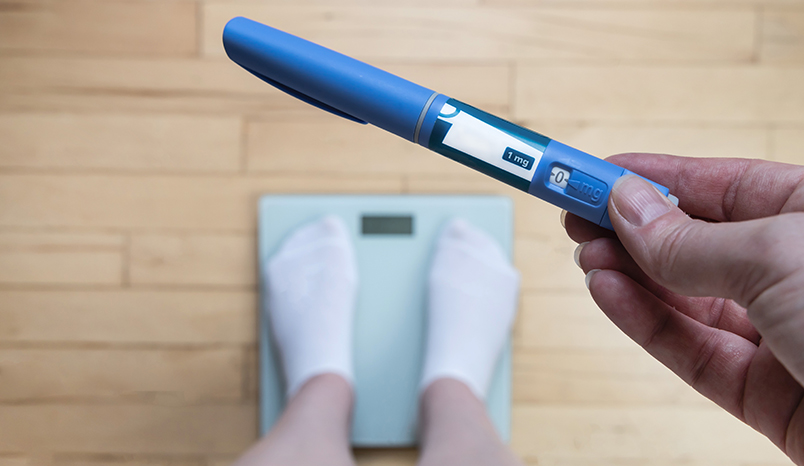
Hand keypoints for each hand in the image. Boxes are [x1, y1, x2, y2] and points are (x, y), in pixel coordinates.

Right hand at [564, 154, 803, 463]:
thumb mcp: (779, 256)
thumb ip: (691, 239)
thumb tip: (629, 207)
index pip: (719, 186)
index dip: (653, 177)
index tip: (596, 172)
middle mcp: (799, 273)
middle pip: (695, 242)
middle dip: (632, 227)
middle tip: (575, 212)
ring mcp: (781, 334)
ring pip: (685, 297)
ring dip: (628, 274)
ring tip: (585, 253)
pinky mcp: (765, 392)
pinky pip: (690, 348)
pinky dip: (642, 320)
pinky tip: (607, 292)